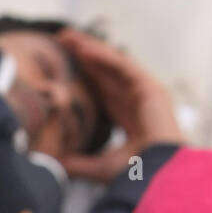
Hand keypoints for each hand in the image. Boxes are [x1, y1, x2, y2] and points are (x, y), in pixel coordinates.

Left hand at [56, 28, 183, 181]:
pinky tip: (85, 49)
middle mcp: (136, 102)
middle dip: (84, 55)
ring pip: (113, 64)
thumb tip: (54, 165)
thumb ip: (77, 165)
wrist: (157, 174)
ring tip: (68, 37)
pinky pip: (123, 66)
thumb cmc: (135, 174)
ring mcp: (144, 93)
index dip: (84, 74)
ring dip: (90, 49)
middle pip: (105, 71)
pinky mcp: (149, 88)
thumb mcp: (99, 168)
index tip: (62, 63)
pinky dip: (104, 56)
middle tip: (61, 40)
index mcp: (128, 118)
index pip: (102, 89)